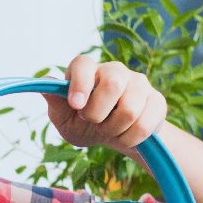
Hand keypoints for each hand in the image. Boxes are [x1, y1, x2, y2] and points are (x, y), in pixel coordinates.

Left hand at [43, 55, 167, 153]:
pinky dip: (130, 138)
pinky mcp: (157, 100)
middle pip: (113, 83)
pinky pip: (145, 124)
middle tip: (93, 122)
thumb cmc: (87, 125)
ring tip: (110, 130)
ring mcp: (139, 83)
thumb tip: (45, 83)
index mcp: (88, 71)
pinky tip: (126, 135)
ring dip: (114, 129)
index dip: (79, 83)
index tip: (76, 105)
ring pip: (130, 108)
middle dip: (98, 113)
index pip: (83, 64)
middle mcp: (115, 71)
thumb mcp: (66, 120)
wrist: (118, 138)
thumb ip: (55, 103)